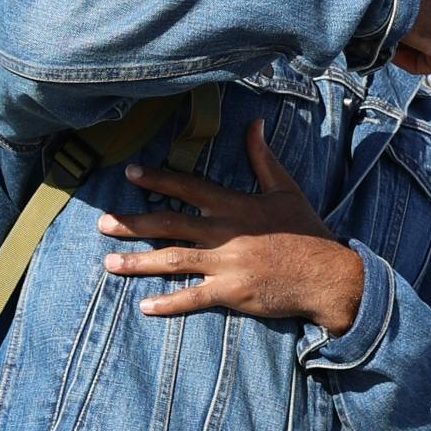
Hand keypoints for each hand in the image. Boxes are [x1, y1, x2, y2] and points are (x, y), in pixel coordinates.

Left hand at [99, 123, 365, 330]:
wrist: (328, 276)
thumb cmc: (306, 231)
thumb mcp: (285, 189)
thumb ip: (262, 158)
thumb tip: (254, 123)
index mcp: (235, 205)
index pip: (188, 187)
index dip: (158, 179)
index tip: (130, 173)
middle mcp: (225, 232)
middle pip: (170, 224)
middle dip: (133, 223)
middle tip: (102, 223)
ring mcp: (227, 264)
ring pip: (173, 261)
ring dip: (138, 263)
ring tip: (109, 263)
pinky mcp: (232, 292)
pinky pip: (193, 298)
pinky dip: (169, 303)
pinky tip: (145, 306)